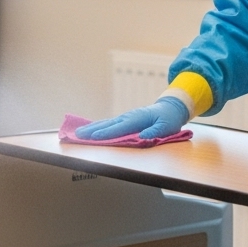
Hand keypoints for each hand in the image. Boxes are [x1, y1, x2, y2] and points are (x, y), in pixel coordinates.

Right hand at [75, 97, 189, 139]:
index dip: (106, 133)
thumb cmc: (168, 119)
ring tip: (78, 133)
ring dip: (91, 128)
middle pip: (107, 125)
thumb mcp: (167, 127)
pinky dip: (97, 126)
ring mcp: (125, 117)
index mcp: (137, 119)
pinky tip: (89, 130)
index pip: (119, 128)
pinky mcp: (124, 120)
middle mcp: (128, 117)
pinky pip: (108, 124)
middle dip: (92, 130)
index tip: (93, 138)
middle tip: (77, 135)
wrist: (170, 108)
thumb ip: (155, 132)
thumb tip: (143, 137)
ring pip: (105, 123)